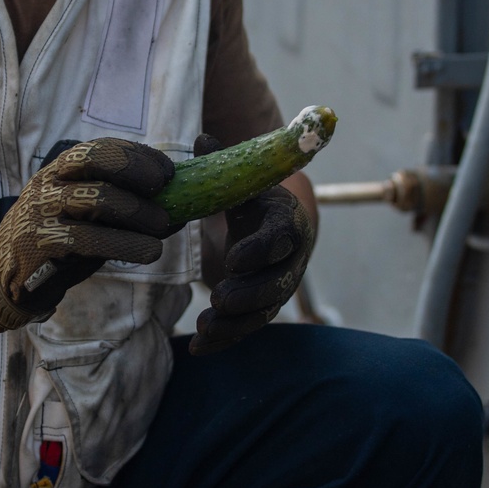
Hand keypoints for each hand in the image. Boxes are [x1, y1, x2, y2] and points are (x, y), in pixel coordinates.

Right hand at [0, 138, 174, 329]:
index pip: (102, 148)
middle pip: (96, 159)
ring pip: (96, 198)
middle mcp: (51, 182)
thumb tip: (181, 206)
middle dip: (137, 171)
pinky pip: (88, 239)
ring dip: (138, 212)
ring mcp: (42, 210)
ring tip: (162, 227)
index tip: (168, 172)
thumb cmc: (60, 240)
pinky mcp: (40, 243)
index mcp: (62, 169)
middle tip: (167, 191)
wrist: (9, 274)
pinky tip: (149, 252)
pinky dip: (126, 244)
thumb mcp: (88, 215)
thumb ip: (125, 206)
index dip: (139, 156)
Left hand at [190, 133, 313, 355]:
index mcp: (285, 222)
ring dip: (236, 324)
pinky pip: (247, 328)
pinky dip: (225, 340)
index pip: (280, 239)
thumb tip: (203, 138)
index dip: (260, 251)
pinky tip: (199, 349)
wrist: (270, 225)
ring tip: (205, 327)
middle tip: (220, 299)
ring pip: (264, 312)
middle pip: (277, 283)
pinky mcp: (263, 308)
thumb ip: (223, 164)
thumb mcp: (241, 183)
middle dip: (250, 295)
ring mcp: (278, 286)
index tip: (234, 260)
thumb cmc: (253, 200)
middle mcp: (289, 259)